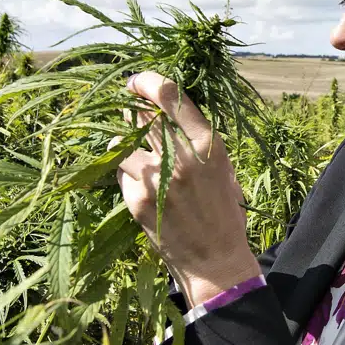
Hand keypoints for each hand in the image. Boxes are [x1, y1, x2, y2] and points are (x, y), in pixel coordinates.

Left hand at [116, 71, 260, 306]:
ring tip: (135, 155)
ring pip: (121, 142)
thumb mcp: (222, 169)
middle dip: (129, 109)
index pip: (169, 94)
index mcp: (208, 144)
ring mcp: (157, 177)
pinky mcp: (138, 198)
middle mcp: (181, 156)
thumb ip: (198, 141)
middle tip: (127, 109)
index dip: (146, 82)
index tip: (136, 82)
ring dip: (124, 144)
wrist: (216, 262)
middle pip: (140, 114)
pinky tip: (141, 185)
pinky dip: (125, 174)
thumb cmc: (223, 213)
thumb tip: (165, 110)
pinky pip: (120, 172)